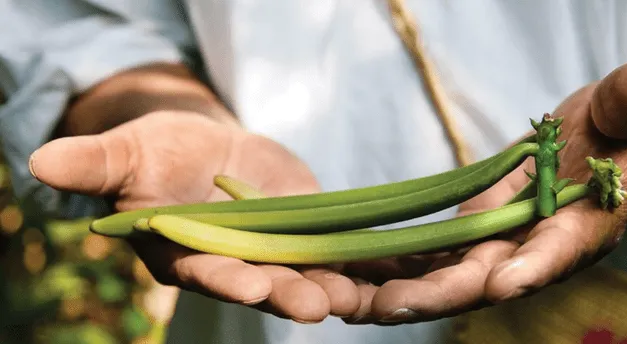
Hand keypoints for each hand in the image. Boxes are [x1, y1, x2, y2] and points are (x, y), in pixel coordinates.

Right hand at [28, 111, 361, 322]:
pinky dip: (361, 256)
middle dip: (290, 293)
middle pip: (265, 280)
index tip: (253, 284)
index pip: (207, 268)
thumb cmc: (158, 152)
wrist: (205, 149)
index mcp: (189, 250)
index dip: (229, 276)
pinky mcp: (308, 228)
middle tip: (319, 306)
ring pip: (307, 270)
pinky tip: (391, 264)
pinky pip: (337, 244)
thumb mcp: (127, 152)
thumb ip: (95, 165)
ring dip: (334, 284)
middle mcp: (236, 260)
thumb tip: (40, 162)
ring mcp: (277, 247)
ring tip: (362, 295)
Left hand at [339, 61, 626, 324]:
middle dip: (433, 295)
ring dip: (398, 291)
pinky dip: (394, 266)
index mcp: (583, 226)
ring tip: (349, 301)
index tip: (499, 284)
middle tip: (385, 305)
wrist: (594, 137)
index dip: (531, 268)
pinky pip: (429, 256)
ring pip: (445, 277)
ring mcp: (498, 245)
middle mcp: (534, 248)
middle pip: (483, 279)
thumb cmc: (619, 122)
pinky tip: (354, 270)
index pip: (558, 249)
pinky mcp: (471, 233)